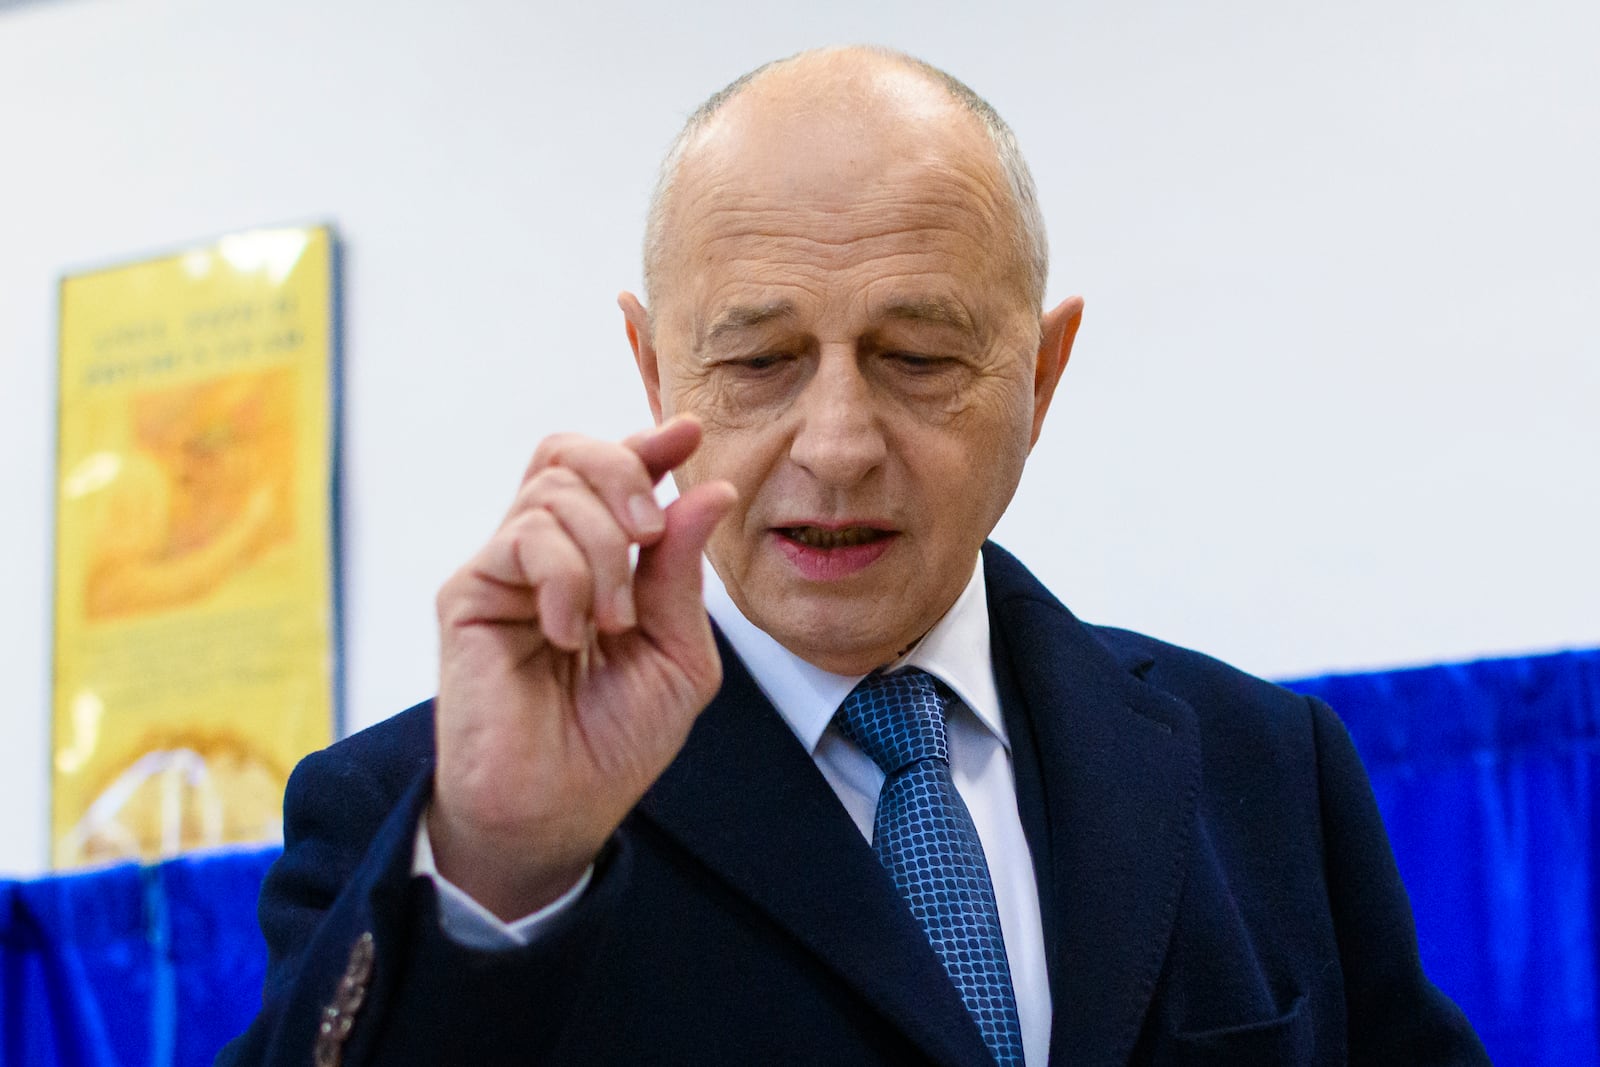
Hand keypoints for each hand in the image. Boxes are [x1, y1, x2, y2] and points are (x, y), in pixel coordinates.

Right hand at [428, 417, 736, 919]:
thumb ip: (681, 576)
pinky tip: (569, 633)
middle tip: (651, 532)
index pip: (611, 478)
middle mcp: (546, 557)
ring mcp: (504, 572)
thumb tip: (706, 490)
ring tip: (612, 623)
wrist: (556, 811)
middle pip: (569, 454)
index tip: (687, 432)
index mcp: (598, 565)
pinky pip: (525, 537)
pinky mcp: (468, 594)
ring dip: (605, 549)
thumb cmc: (614, 743)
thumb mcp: (677, 656)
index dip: (647, 446)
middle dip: (625, 471)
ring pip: (554, 491)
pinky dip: (566, 577)